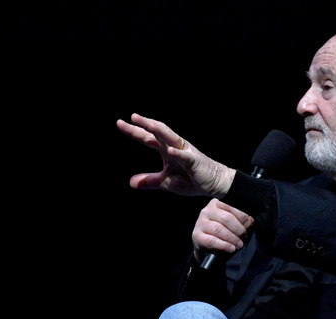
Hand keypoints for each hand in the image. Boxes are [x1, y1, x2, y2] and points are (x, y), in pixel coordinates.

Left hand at [117, 113, 234, 196]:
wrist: (215, 183)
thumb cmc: (191, 179)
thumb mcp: (166, 182)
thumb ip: (150, 181)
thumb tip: (130, 182)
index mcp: (166, 150)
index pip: (148, 138)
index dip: (134, 131)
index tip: (120, 123)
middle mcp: (175, 147)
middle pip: (158, 132)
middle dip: (146, 124)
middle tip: (132, 117)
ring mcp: (185, 152)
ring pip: (171, 138)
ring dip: (160, 131)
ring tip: (149, 124)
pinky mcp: (195, 161)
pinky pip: (185, 156)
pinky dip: (177, 153)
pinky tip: (169, 151)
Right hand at [192, 198, 254, 261]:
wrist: (208, 248)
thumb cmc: (223, 234)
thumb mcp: (233, 225)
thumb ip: (242, 221)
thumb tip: (250, 220)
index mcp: (217, 204)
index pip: (232, 206)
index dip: (243, 217)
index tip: (249, 226)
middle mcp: (206, 211)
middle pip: (227, 218)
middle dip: (239, 229)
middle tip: (244, 237)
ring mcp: (200, 223)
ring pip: (219, 229)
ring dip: (232, 238)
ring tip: (239, 244)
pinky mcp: (196, 236)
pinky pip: (212, 240)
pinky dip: (224, 245)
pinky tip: (231, 248)